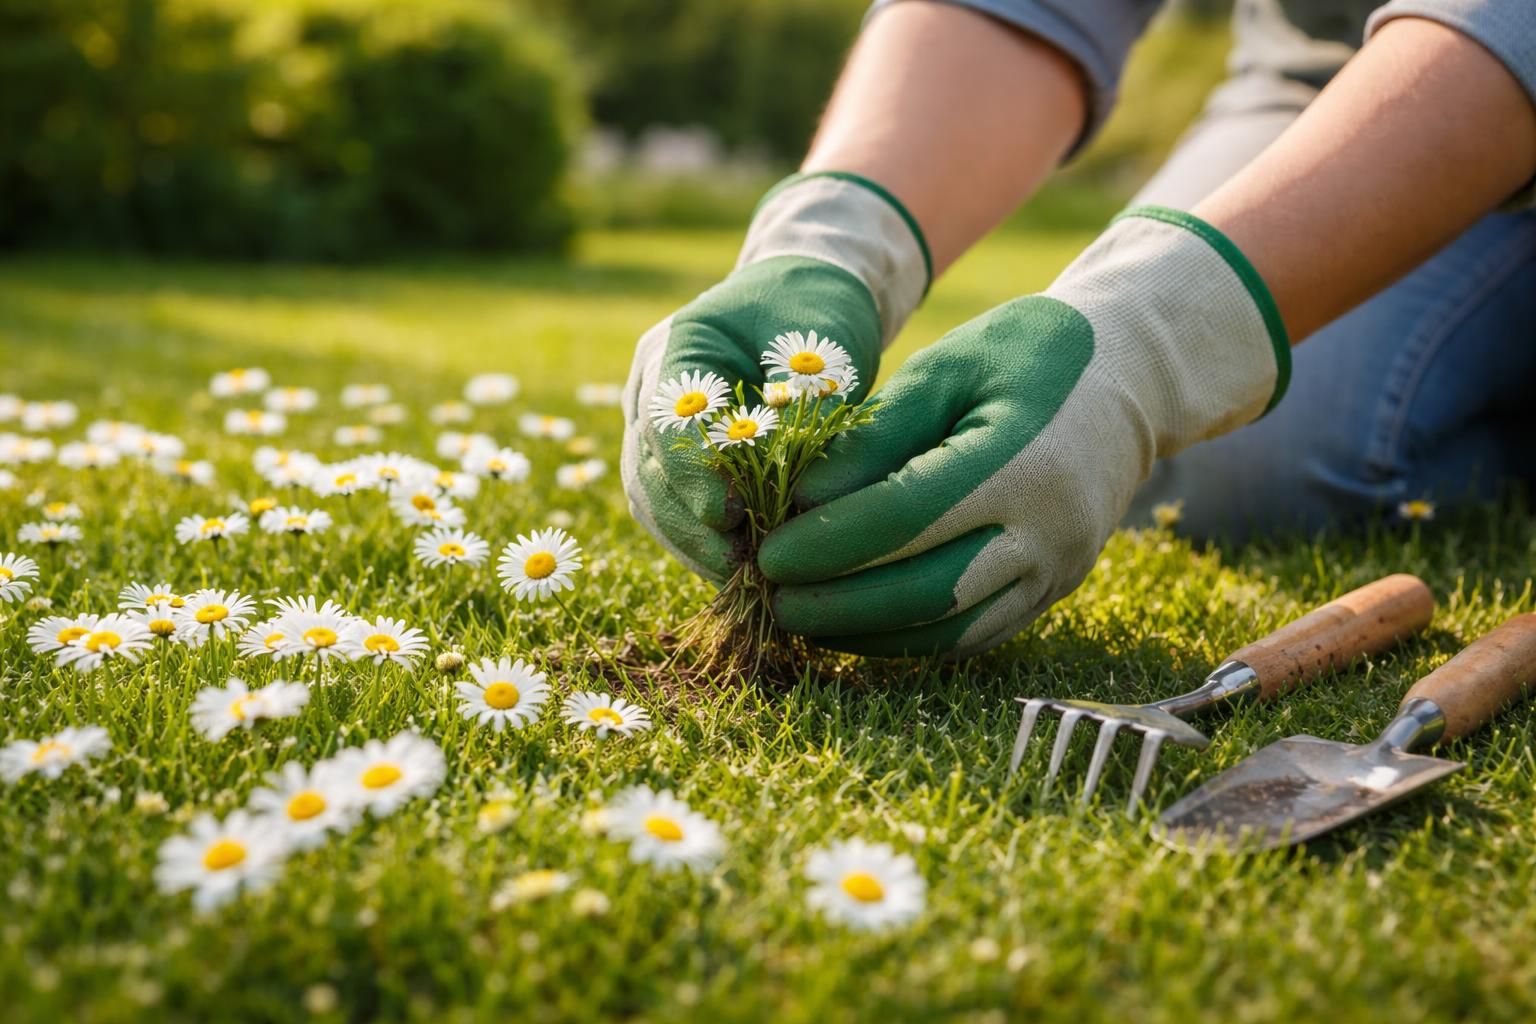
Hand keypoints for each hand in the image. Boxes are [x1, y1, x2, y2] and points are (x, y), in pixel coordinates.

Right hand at [621, 172, 927, 580]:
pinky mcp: (672, 463)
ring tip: (742, 580)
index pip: (665, 419)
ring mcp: (652, 429)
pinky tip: (742, 573)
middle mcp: (649, 390)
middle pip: (647, 470)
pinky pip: (672, 513)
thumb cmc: (815, 314)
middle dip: (689, 525)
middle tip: (739, 567)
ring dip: (692, 545)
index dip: (691, 473)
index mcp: (676, 348)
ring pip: (651, 500)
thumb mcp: (825, 344)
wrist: (802, 303)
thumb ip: (812, 407)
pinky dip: (702, 546)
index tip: (725, 516)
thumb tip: (807, 492)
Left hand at [759, 208, 1291, 656]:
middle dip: (839, 605)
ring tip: (804, 620)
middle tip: (773, 598)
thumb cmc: (1026, 353)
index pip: (904, 520)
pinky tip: (858, 627)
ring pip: (952, 630)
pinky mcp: (1056, 590)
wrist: (1128, 377)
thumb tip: (805, 503)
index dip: (828, 543)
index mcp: (1019, 462)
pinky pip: (977, 634)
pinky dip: (912, 639)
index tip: (768, 550)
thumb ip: (878, 436)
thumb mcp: (947, 369)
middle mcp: (1047, 530)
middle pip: (926, 591)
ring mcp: (1058, 569)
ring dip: (870, 635)